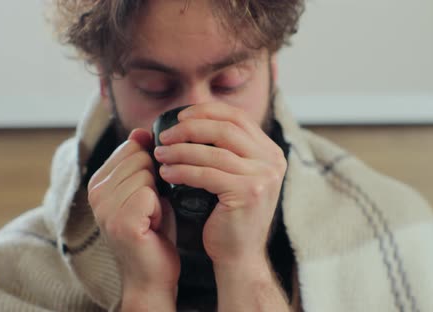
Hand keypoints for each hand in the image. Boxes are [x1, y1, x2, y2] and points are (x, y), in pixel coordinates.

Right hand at [87, 129, 178, 308]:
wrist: (153, 274)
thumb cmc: (154, 231)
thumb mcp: (147, 189)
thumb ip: (142, 162)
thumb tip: (141, 131)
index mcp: (98, 182)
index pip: (131, 147)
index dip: (150, 166)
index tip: (150, 191)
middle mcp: (95, 193)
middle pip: (140, 157)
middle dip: (156, 180)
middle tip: (152, 207)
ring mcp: (105, 207)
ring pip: (146, 173)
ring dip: (159, 195)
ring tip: (152, 217)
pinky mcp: (120, 220)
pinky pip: (150, 192)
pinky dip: (160, 208)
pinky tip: (153, 225)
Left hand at [153, 103, 286, 266]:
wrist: (239, 255)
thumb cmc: (228, 216)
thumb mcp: (233, 176)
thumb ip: (223, 149)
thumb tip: (188, 121)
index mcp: (269, 152)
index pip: (237, 117)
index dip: (206, 111)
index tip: (179, 117)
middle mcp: (272, 160)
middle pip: (226, 128)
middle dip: (190, 128)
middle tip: (164, 136)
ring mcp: (263, 176)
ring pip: (214, 151)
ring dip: (181, 150)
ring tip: (160, 154)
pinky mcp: (248, 193)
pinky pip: (207, 174)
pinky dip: (183, 171)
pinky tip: (166, 174)